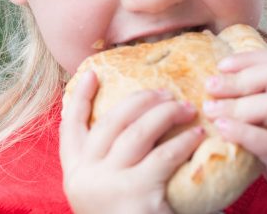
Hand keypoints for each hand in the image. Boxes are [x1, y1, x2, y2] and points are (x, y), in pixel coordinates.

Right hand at [60, 71, 205, 213]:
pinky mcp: (136, 194)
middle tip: (163, 91)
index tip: (91, 72)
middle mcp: (84, 176)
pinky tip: (197, 134)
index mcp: (75, 174)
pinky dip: (183, 140)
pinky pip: (164, 155)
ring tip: (185, 107)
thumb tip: (138, 124)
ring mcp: (108, 185)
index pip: (69, 127)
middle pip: (109, 121)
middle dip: (138, 100)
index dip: (80, 97)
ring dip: (163, 113)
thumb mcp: (106, 194)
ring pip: (136, 131)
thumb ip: (110, 165)